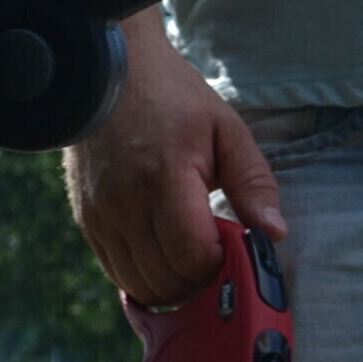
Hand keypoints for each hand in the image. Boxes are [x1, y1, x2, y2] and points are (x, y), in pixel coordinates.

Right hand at [64, 11, 285, 305]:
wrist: (109, 74)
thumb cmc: (173, 99)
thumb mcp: (226, 130)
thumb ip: (254, 183)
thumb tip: (274, 233)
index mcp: (164, 178)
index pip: (195, 259)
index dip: (221, 264)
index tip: (233, 246)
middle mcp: (125, 204)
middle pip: (169, 282)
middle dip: (201, 280)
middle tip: (216, 253)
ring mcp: (101, 217)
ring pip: (141, 288)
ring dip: (173, 285)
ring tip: (191, 255)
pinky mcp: (87, 223)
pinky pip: (118, 275)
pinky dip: (145, 277)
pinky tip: (164, 254)